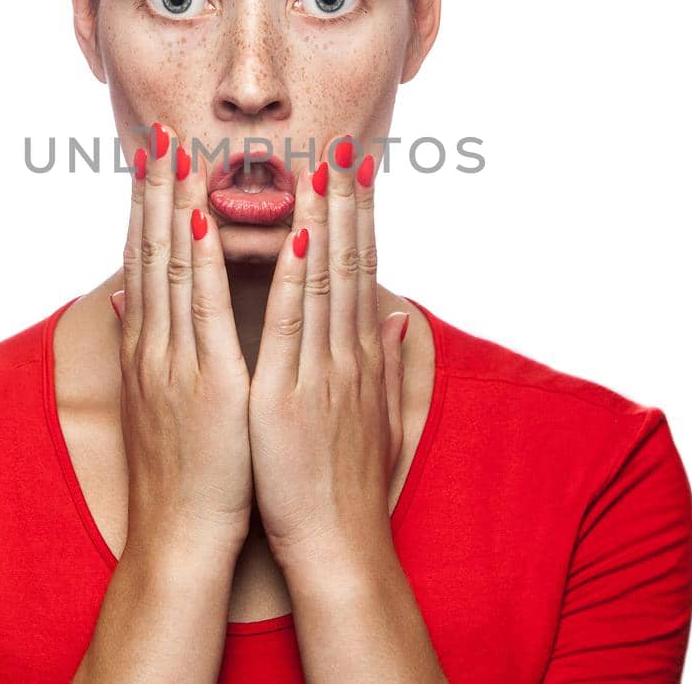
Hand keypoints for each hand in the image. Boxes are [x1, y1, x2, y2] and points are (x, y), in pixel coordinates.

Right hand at [109, 122, 253, 570]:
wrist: (179, 537)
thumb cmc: (180, 471)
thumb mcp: (155, 400)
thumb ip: (140, 345)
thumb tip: (125, 303)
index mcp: (150, 346)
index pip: (146, 259)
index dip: (147, 204)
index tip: (153, 156)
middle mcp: (155, 343)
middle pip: (150, 249)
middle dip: (154, 187)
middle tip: (158, 130)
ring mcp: (176, 358)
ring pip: (174, 264)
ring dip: (175, 203)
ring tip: (178, 150)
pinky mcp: (206, 379)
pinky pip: (206, 307)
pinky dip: (205, 258)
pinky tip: (204, 217)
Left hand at [246, 133, 410, 571]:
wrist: (338, 546)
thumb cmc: (347, 487)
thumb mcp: (374, 417)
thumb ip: (387, 363)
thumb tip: (401, 318)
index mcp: (355, 357)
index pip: (358, 270)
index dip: (358, 217)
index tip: (355, 170)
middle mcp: (345, 353)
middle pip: (348, 262)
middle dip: (345, 200)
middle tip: (340, 143)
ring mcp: (321, 370)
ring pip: (322, 278)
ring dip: (321, 218)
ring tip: (318, 166)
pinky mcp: (290, 393)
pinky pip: (291, 323)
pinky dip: (293, 276)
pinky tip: (296, 235)